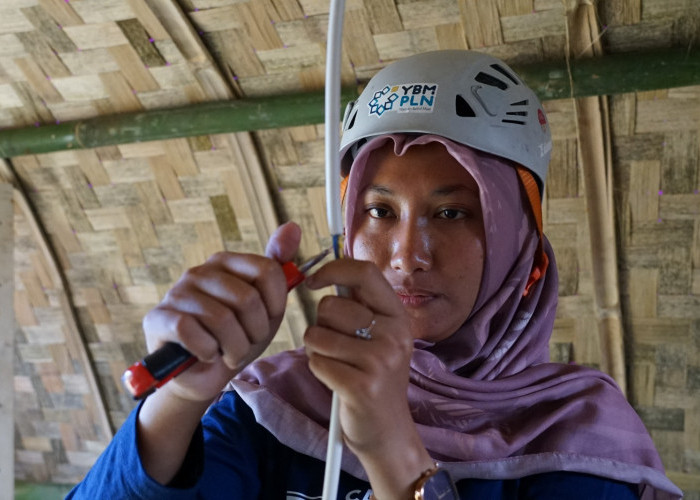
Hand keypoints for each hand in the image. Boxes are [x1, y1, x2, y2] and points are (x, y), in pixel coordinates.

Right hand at [141, 222, 300, 402]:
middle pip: (247, 299)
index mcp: (225, 262)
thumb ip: (277, 266)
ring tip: (227, 352)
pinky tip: (205, 355)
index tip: (267, 320)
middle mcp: (199, 272)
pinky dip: (208, 352)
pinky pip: (193, 332)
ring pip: (222, 319)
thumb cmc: (236, 337)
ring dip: (234, 348)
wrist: (203, 376)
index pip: (268, 271)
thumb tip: (293, 225)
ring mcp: (176, 293)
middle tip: (245, 342)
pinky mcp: (158, 318)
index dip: (275, 305)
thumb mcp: (266, 306)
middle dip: (254, 332)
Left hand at [303, 259, 415, 455]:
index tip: (313, 281)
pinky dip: (318, 370)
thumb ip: (360, 306)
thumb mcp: (379, 337)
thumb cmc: (374, 378)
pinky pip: (316, 362)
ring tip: (337, 365)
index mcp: (398, 316)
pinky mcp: (361, 386)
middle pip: (330, 306)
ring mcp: (380, 361)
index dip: (334, 269)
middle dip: (321, 324)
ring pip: (317, 334)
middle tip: (338, 346)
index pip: (365, 273)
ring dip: (317, 350)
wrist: (388, 431)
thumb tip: (327, 274)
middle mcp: (394, 334)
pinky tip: (336, 381)